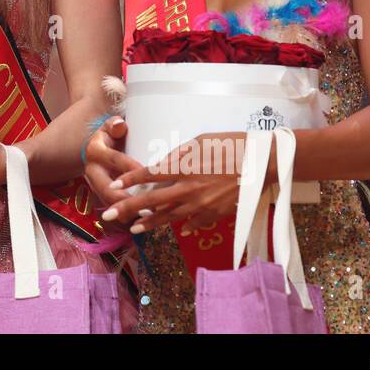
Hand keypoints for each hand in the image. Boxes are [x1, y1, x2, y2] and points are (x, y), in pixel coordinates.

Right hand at [83, 116, 144, 234]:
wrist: (93, 148)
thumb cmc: (110, 136)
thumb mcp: (110, 127)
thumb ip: (115, 125)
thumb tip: (120, 125)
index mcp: (96, 152)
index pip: (115, 160)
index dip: (130, 168)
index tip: (148, 174)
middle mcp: (92, 171)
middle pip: (107, 190)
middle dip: (127, 202)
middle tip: (148, 208)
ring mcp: (95, 187)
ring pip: (110, 205)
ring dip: (128, 214)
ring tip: (148, 219)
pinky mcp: (101, 196)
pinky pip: (113, 209)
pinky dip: (127, 217)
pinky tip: (144, 222)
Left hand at [100, 132, 246, 236]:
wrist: (262, 164)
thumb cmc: (231, 145)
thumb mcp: (200, 141)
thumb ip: (178, 154)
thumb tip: (162, 165)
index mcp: (183, 167)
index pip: (149, 174)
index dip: (129, 180)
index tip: (115, 185)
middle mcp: (188, 188)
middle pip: (151, 201)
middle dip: (126, 209)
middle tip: (108, 216)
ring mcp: (201, 204)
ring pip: (169, 217)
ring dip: (150, 223)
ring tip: (134, 228)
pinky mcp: (214, 214)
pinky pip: (193, 222)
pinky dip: (183, 225)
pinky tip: (174, 228)